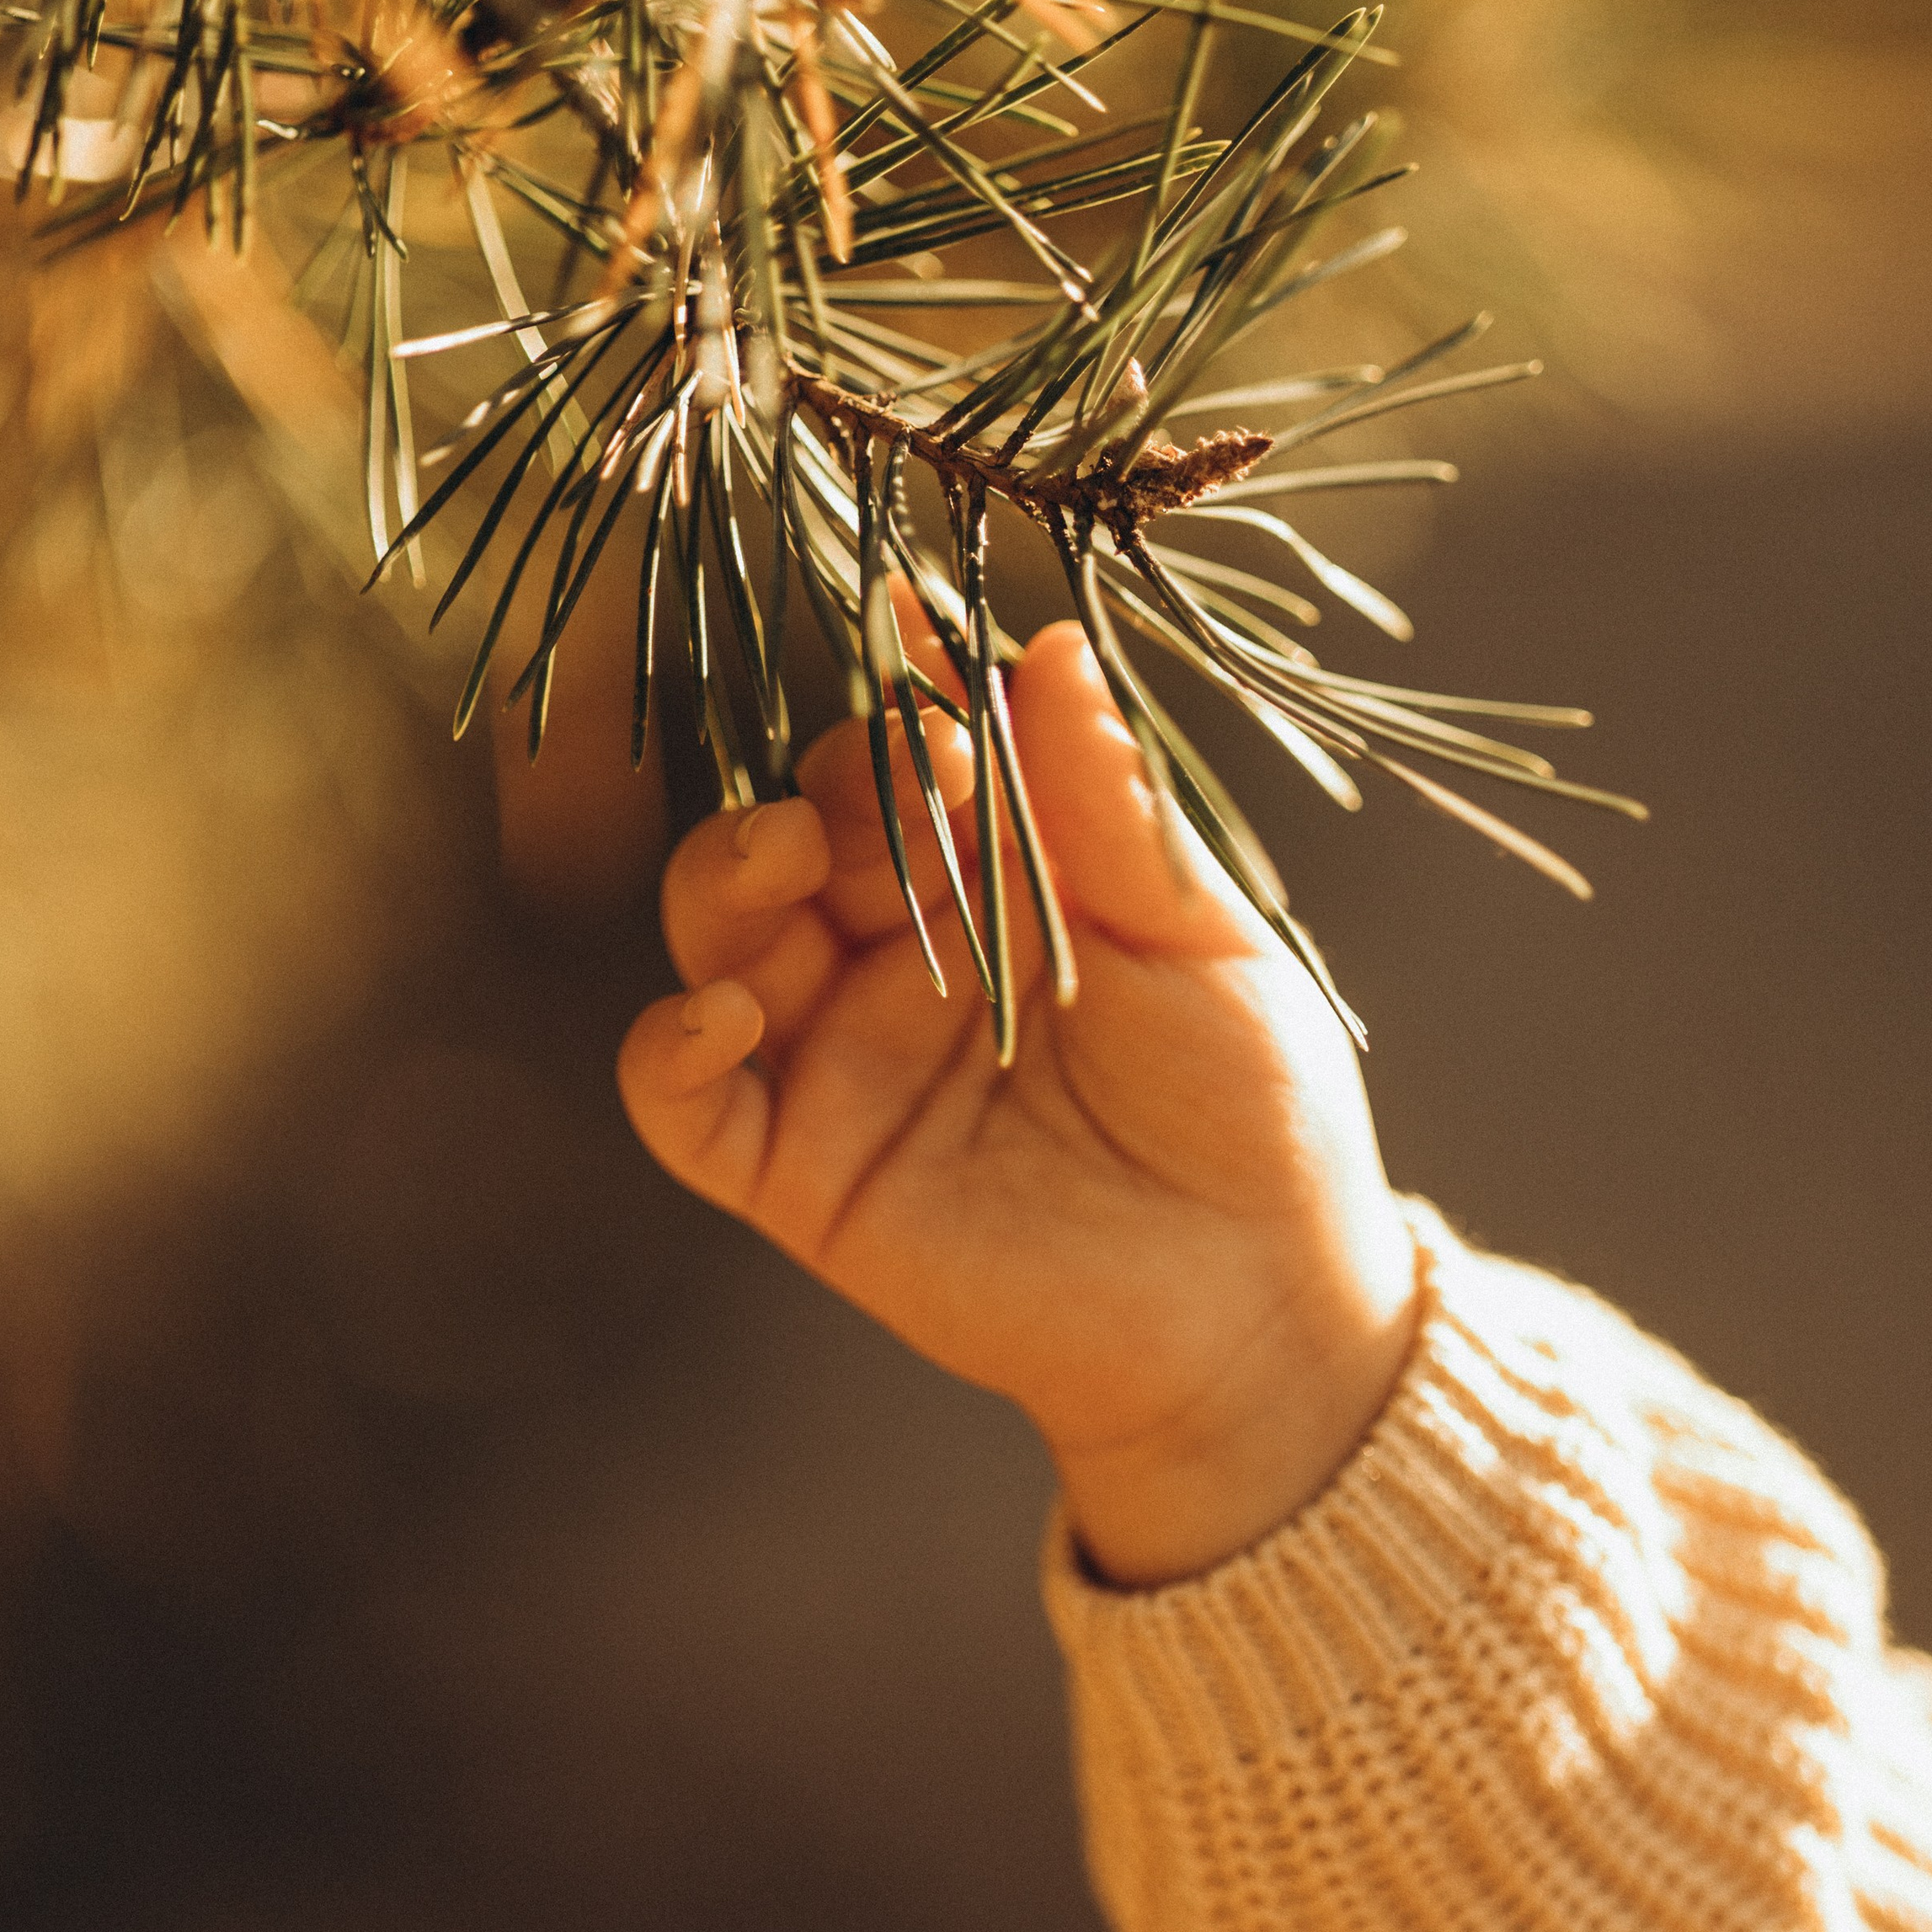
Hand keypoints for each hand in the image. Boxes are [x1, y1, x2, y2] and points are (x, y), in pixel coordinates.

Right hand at [616, 600, 1418, 1586]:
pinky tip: (724, 1013)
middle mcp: (897, 958)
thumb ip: (1107, 809)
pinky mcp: (802, 1174)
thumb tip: (1052, 644)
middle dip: (822, 785)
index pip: (908, 760)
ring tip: (787, 856)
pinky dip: (671, 1047)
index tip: (913, 623)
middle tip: (888, 781)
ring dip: (724, 876)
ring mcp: (838, 1062)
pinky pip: (683, 1105)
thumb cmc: (1252, 1113)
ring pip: (716, 941)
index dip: (904, 696)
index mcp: (995, 881)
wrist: (1261, 1308)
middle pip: (796, 831)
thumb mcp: (1200, 939)